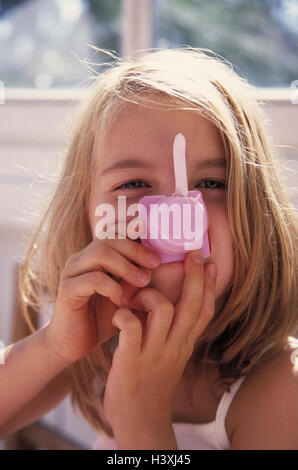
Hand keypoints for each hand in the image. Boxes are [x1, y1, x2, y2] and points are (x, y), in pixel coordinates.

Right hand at [44, 236, 160, 363]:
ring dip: (126, 266)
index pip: (116, 233)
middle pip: (109, 239)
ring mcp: (72, 271)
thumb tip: (170, 265)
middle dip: (136, 250)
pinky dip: (112, 287)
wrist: (73, 344)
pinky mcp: (67, 289)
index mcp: (95, 256)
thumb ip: (139, 279)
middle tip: (155, 264)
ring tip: (143, 281)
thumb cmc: (103, 318)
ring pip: (101, 253)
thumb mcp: (126, 295)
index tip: (158, 252)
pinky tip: (122, 302)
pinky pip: (92, 279)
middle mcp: (82, 258)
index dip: (137, 236)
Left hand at [103, 250, 216, 431]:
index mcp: (184, 344)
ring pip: (164, 310)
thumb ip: (174, 333)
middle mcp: (175, 347)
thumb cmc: (151, 383)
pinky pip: (132, 326)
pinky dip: (124, 314)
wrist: (139, 419)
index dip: (210, 285)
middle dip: (194, 276)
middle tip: (192, 254)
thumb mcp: (170, 357)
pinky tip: (117, 315)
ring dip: (149, 295)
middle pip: (191, 305)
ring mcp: (154, 353)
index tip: (210, 263)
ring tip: (134, 298)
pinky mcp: (132, 360)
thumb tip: (172, 306)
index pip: (204, 310)